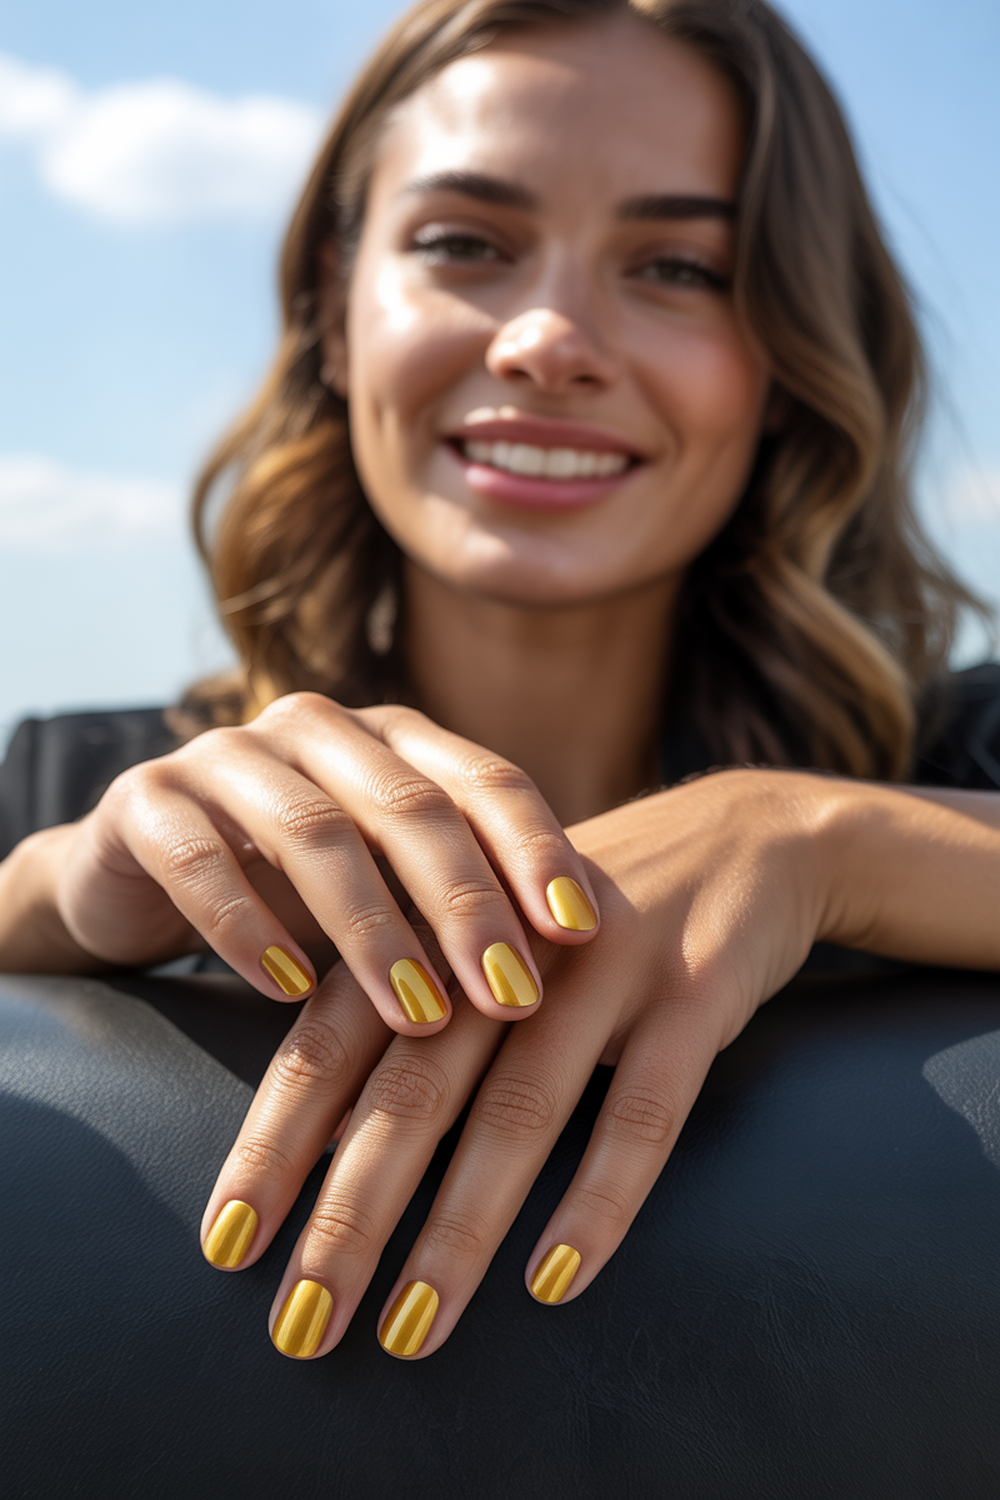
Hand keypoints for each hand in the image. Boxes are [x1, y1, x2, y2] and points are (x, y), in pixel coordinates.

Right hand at [15, 694, 599, 1031]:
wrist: (140, 877)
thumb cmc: (294, 891)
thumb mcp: (387, 891)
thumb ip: (462, 902)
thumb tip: (586, 966)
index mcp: (391, 739)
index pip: (483, 777)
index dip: (535, 848)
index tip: (583, 931)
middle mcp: (316, 729)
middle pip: (408, 805)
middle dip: (468, 904)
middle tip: (513, 994)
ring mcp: (226, 754)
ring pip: (312, 831)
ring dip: (371, 929)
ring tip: (417, 1013)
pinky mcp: (144, 799)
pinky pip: (199, 856)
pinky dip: (246, 924)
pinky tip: (284, 991)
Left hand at [201, 768, 833, 1356]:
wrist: (748, 831)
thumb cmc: (586, 914)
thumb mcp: (490, 940)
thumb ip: (413, 1015)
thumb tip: (315, 1151)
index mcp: (439, 924)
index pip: (334, 1037)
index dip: (276, 1141)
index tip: (226, 1246)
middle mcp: (507, 940)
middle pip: (413, 1085)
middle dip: (350, 1212)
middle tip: (302, 1325)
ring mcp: (604, 962)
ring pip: (520, 1106)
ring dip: (460, 1228)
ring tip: (412, 1330)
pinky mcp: (696, 987)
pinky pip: (646, 1107)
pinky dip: (599, 1197)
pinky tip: (554, 1280)